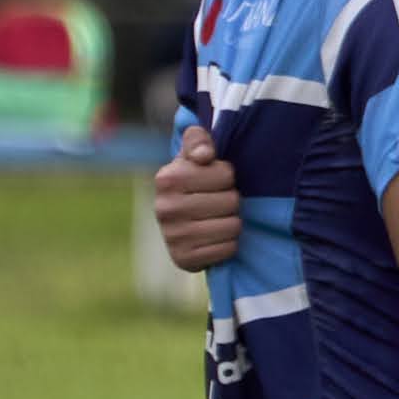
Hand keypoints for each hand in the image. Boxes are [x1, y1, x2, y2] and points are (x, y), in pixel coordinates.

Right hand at [153, 124, 242, 271]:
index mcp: (167, 178)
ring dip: (232, 222)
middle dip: (231, 200)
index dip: (226, 177)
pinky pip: (228, 249)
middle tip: (217, 202)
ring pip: (233, 226)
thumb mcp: (192, 155)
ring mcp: (173, 236)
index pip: (226, 174)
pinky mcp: (183, 259)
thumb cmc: (192, 181)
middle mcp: (165, 208)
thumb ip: (197, 140)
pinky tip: (214, 237)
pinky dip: (228, 244)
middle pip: (232, 201)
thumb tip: (205, 154)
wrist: (178, 223)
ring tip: (217, 218)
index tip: (213, 180)